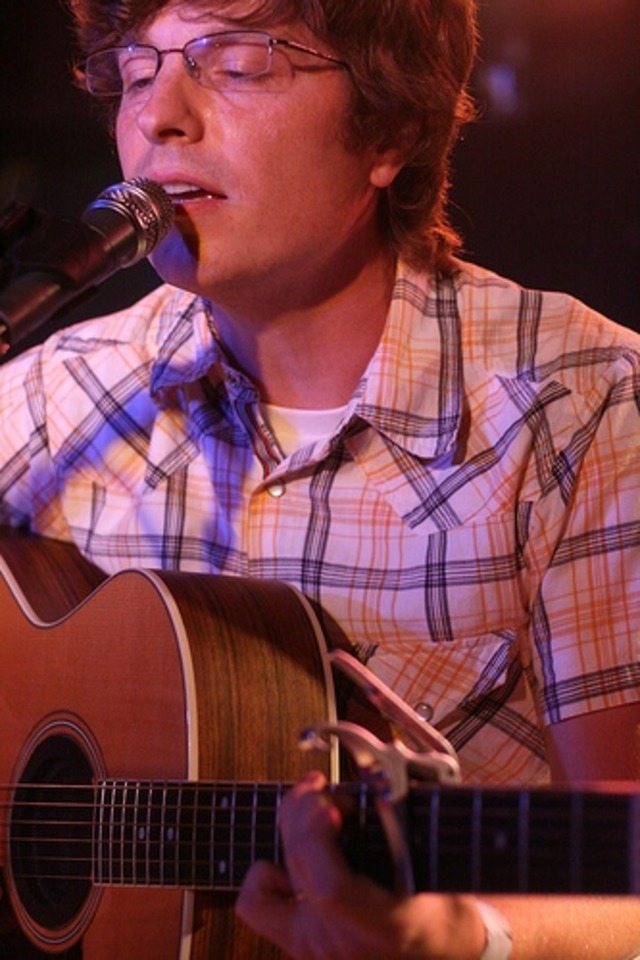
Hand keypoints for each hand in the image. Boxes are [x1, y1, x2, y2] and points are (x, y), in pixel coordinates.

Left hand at [236, 771, 486, 959]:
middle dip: (305, 811)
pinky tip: (291, 858)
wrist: (439, 954)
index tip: (334, 802)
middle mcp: (341, 945)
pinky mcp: (298, 945)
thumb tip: (378, 789)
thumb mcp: (437, 873)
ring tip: (312, 809)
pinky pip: (258, 904)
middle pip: (300, 868)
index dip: (321, 840)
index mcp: (385, 929)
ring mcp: (313, 949)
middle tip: (325, 786)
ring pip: (270, 880)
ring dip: (289, 831)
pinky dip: (266, 874)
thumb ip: (406, 833)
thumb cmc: (443, 912)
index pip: (331, 888)